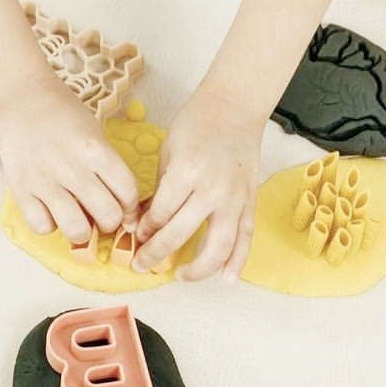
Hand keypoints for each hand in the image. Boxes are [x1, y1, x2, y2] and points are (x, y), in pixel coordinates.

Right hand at [0, 73, 139, 244]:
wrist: (20, 97)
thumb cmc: (62, 113)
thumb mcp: (94, 132)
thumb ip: (108, 166)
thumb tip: (119, 206)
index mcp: (95, 150)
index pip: (128, 192)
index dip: (131, 206)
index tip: (125, 208)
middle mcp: (72, 168)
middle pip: (108, 216)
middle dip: (110, 221)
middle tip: (101, 213)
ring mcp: (44, 181)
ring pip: (77, 230)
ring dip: (83, 230)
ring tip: (78, 217)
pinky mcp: (21, 190)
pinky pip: (42, 227)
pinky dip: (50, 224)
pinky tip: (51, 210)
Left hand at [132, 88, 261, 281]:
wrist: (234, 107)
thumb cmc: (197, 124)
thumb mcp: (168, 152)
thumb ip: (160, 190)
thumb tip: (145, 221)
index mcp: (186, 173)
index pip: (160, 214)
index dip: (145, 230)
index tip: (136, 236)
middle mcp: (211, 190)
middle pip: (181, 235)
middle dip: (156, 253)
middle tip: (142, 264)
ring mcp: (234, 199)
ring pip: (217, 247)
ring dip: (198, 268)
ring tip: (181, 276)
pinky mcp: (250, 201)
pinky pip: (245, 238)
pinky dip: (236, 261)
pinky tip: (225, 279)